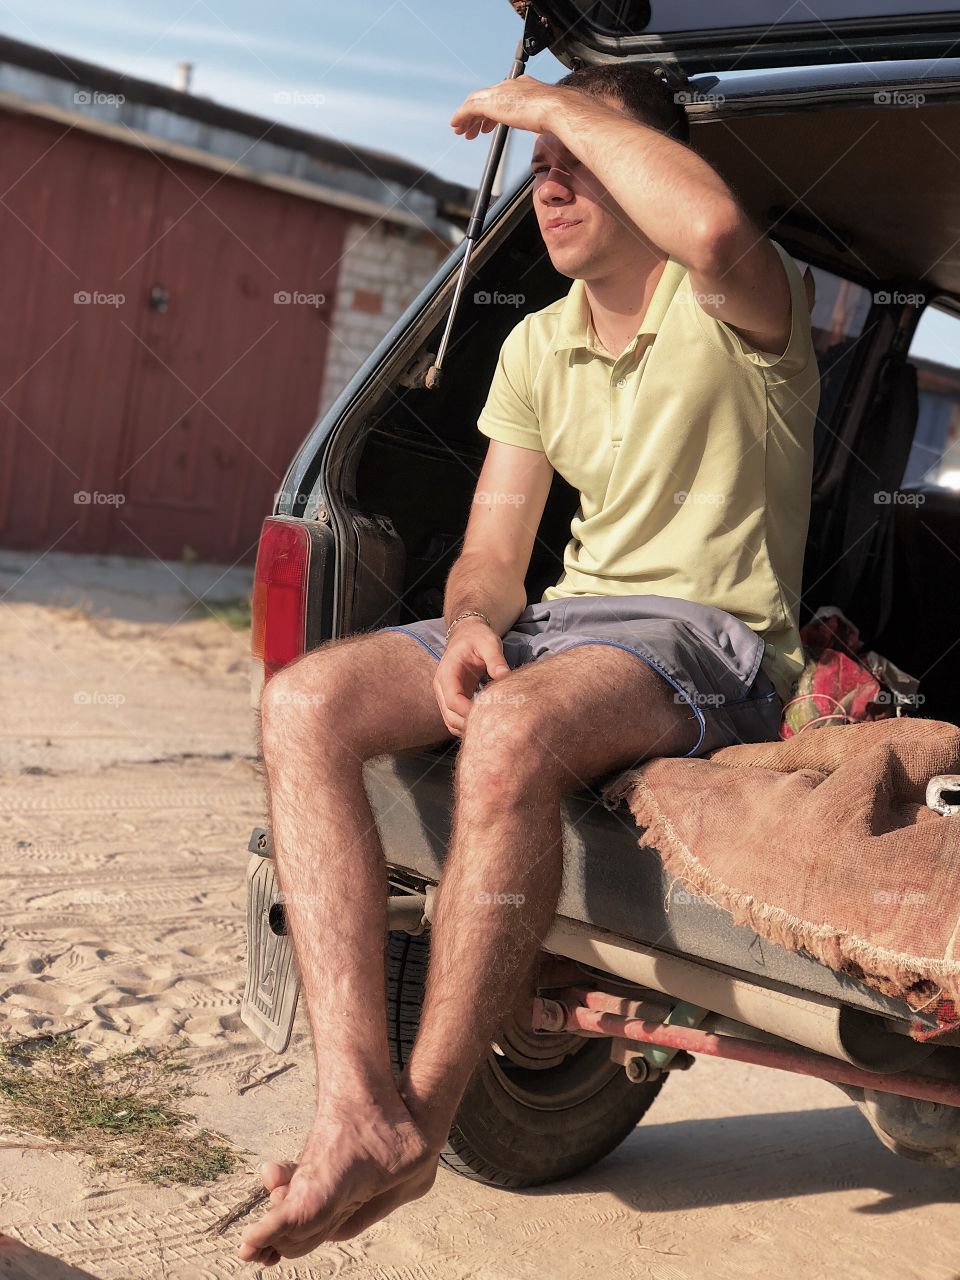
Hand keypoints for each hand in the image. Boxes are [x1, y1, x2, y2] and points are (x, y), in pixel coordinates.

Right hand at [433, 619, 510, 736]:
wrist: (467, 634)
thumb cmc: (477, 637)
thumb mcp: (488, 642)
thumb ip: (495, 659)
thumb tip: (504, 675)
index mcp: (447, 673)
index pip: (453, 700)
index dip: (468, 711)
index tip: (489, 715)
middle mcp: (442, 687)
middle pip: (450, 716)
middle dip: (469, 724)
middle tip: (494, 725)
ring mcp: (446, 695)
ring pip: (451, 722)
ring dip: (468, 728)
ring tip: (491, 727)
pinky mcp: (454, 699)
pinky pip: (456, 719)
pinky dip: (467, 725)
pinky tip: (485, 723)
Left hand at [450, 76, 565, 139]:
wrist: (557, 109)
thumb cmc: (557, 115)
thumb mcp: (545, 116)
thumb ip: (539, 120)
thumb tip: (542, 130)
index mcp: (523, 87)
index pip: (502, 97)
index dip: (493, 112)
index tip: (488, 124)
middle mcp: (510, 86)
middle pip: (487, 99)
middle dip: (478, 116)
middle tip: (472, 129)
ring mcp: (500, 92)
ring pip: (475, 103)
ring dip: (468, 118)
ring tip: (462, 131)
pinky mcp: (491, 102)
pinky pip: (470, 108)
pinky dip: (461, 116)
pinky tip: (456, 125)